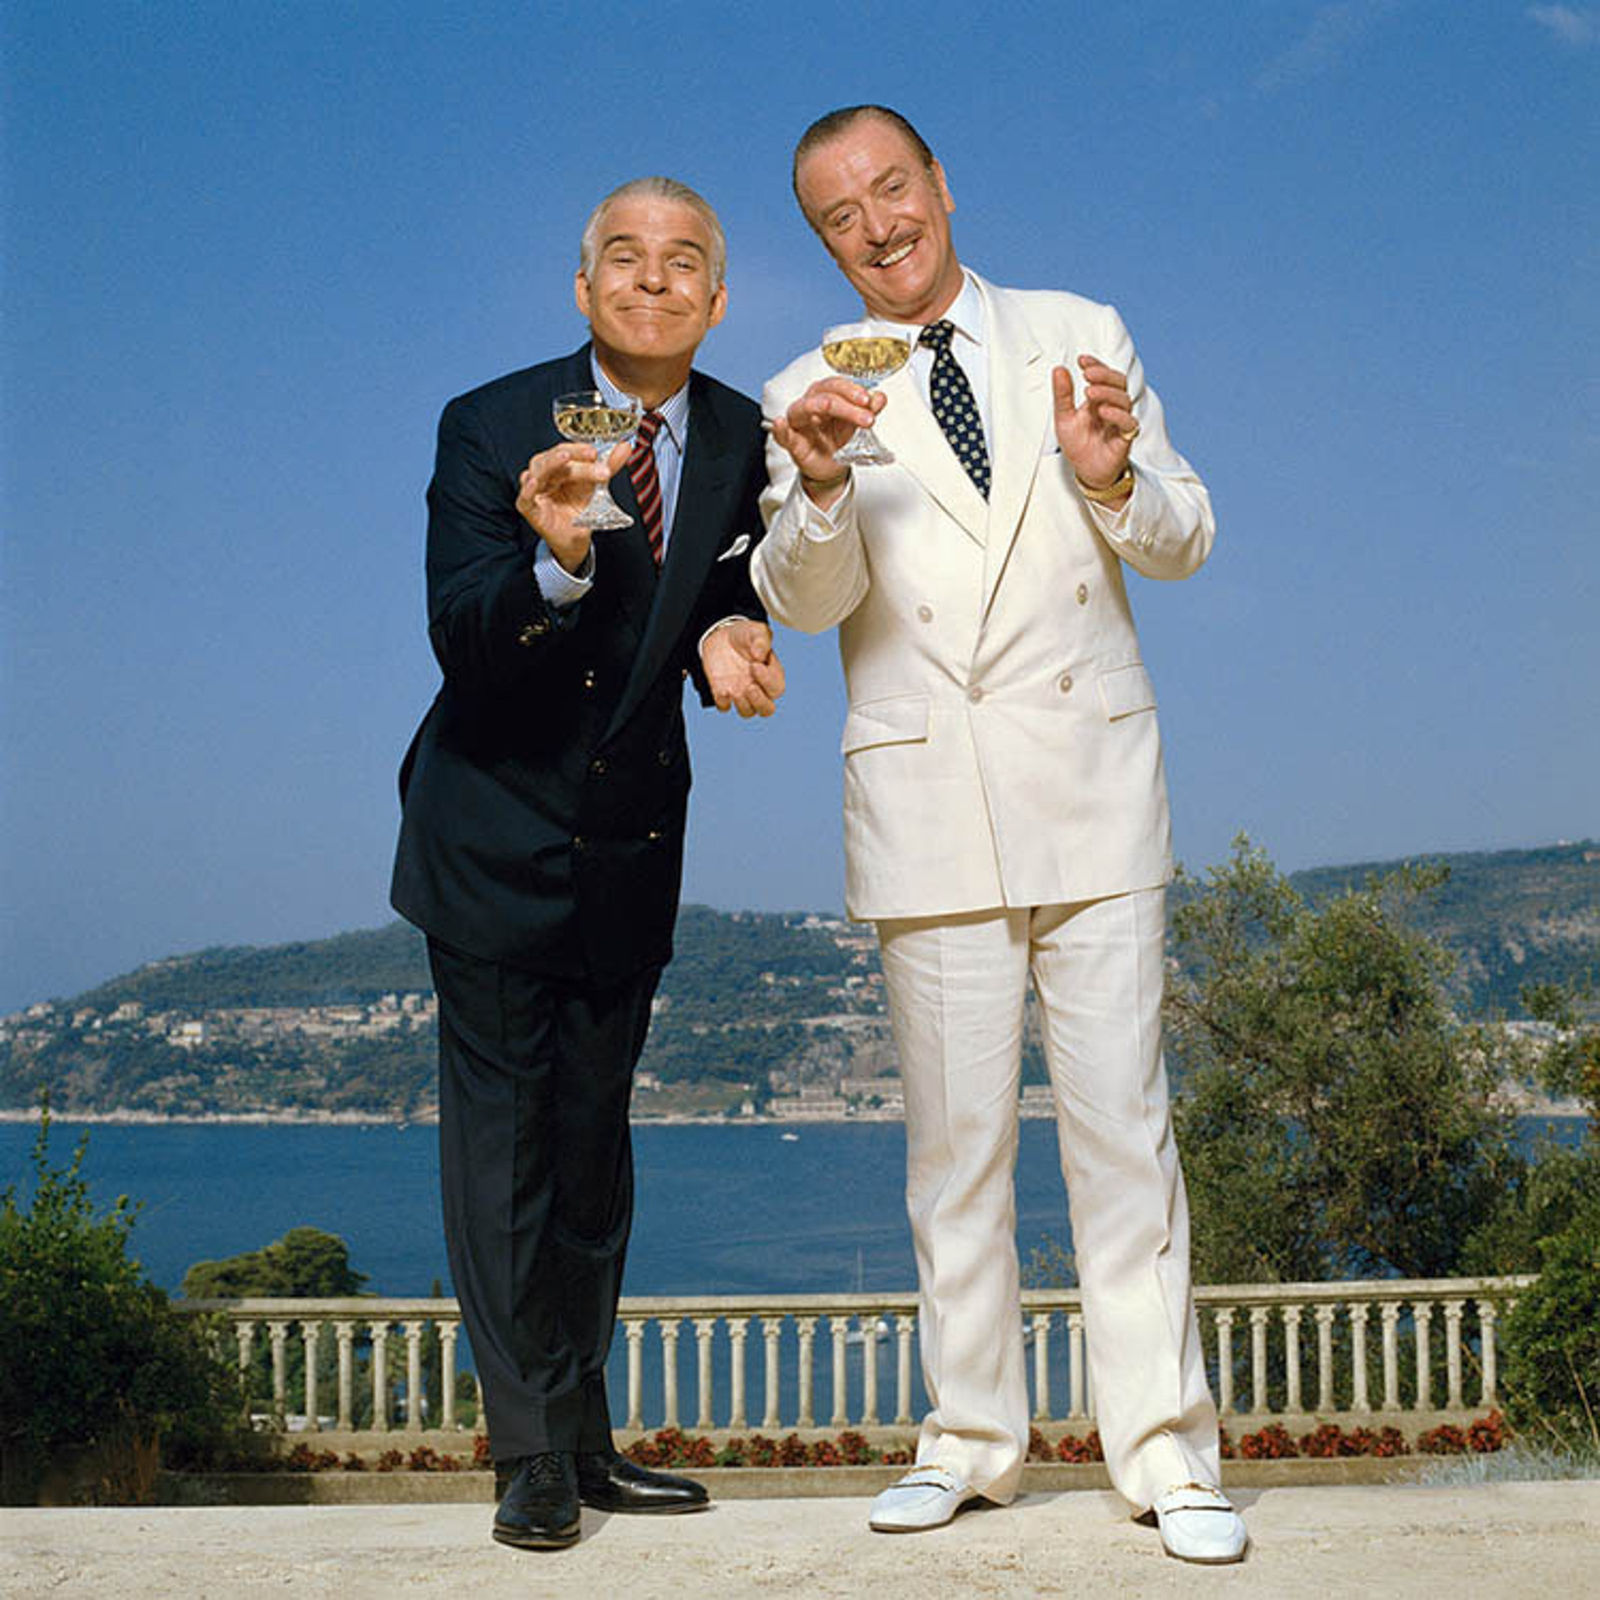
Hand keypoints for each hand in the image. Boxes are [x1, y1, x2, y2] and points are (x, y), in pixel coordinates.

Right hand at [515, 439, 631, 571]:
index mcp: (560, 467)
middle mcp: (545, 475)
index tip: (596, 451)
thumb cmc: (580, 510)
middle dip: (574, 456)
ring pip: (538, 471)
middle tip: (592, 456)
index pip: (566, 450)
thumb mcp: (597, 487)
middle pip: (554, 459)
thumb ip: (609, 466)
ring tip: (565, 459)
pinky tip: (534, 482)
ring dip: (552, 463)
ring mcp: (536, 491)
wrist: (576, 539)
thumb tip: (625, 446)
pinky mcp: (529, 509)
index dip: (579, 449)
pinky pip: (524, 498)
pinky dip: (527, 490)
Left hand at [700, 620, 785, 717]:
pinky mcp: (723, 694)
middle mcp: (759, 688)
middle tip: (750, 687)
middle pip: (767, 710)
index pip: (776, 688)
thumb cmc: (744, 635)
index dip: (767, 681)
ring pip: (747, 712)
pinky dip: (723, 703)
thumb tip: (759, 654)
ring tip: (734, 688)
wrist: (721, 635)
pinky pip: (724, 707)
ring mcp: (741, 693)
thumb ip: (762, 640)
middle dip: (759, 702)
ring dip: (742, 704)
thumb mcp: (756, 631)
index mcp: (771, 675)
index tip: (754, 665)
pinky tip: (721, 690)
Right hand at [771, 378, 883, 506]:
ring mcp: (799, 422)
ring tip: (831, 407)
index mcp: (825, 397)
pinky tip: (781, 423)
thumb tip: (880, 397)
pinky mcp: (792, 442)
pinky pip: (783, 435)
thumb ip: (867, 411)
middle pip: (823, 393)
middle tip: (865, 413)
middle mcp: (810, 405)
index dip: (853, 390)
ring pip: (805, 407)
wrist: (830, 467)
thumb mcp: (855, 425)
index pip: (836, 386)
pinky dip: (780, 429)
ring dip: (821, 406)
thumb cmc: (837, 440)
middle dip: (846, 401)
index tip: (869, 400)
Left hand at [1052, 355, 1136, 494]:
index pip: (1103, 375)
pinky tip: (1103, 411)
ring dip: (1108, 393)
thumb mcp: (1063, 418)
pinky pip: (1129, 423)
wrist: (1087, 471)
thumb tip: (1059, 369)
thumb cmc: (1078, 444)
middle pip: (1118, 382)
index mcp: (1098, 399)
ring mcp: (1120, 421)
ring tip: (1090, 392)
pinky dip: (1117, 415)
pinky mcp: (1125, 438)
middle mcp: (1112, 406)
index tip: (1082, 360)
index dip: (1096, 365)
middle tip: (1088, 373)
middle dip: (1104, 374)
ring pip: (1124, 400)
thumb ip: (1062, 395)